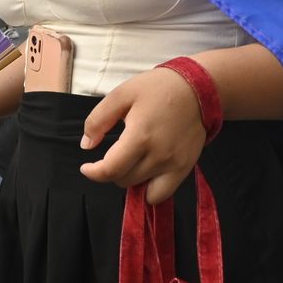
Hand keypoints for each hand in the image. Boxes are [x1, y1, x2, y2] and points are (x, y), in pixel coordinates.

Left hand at [79, 68, 207, 203]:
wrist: (196, 88)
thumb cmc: (157, 88)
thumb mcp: (121, 95)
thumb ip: (98, 120)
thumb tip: (86, 145)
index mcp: (140, 136)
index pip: (111, 170)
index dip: (94, 173)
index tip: (87, 168)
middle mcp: (158, 156)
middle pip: (124, 180)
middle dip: (111, 171)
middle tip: (114, 154)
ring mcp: (174, 165)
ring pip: (142, 189)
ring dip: (130, 179)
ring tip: (130, 161)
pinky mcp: (185, 168)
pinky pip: (163, 193)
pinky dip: (150, 189)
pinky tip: (145, 173)